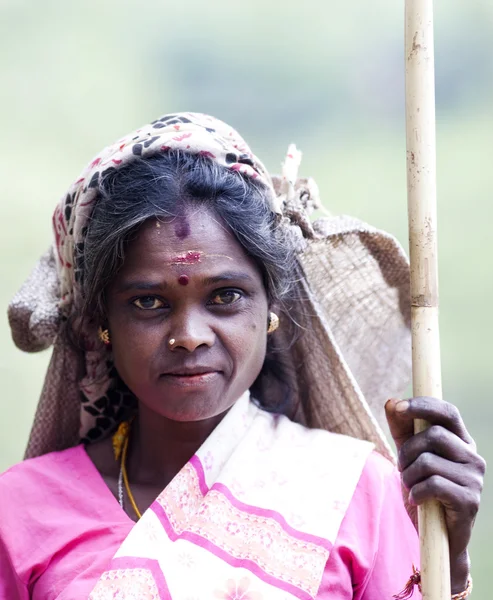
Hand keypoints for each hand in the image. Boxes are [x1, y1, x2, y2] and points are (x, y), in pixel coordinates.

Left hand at [385, 397, 485, 593]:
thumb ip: (401, 428)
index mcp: (461, 440)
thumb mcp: (408, 454)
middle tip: (401, 467)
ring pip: (429, 461)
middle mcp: (472, 455)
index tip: (398, 407)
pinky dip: (417, 492)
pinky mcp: (470, 501)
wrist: (437, 535)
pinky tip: (417, 500)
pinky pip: (433, 485)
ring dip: (409, 475)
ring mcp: (474, 478)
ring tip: (411, 486)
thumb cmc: (423, 488)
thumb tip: (391, 401)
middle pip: (434, 435)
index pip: (448, 411)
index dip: (423, 405)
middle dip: (407, 451)